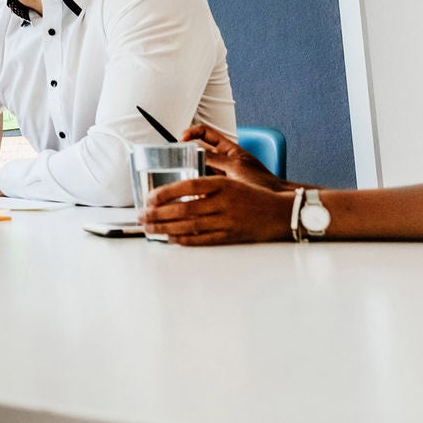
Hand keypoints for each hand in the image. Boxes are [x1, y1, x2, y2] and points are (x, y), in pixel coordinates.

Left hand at [141, 174, 295, 244]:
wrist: (281, 213)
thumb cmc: (254, 196)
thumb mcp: (231, 182)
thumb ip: (206, 187)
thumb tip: (176, 194)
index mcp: (222, 184)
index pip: (188, 185)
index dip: (166, 192)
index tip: (149, 197)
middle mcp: (224, 202)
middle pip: (184, 208)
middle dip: (158, 213)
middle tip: (142, 216)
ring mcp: (227, 221)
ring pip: (190, 225)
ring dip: (166, 228)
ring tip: (150, 229)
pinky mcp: (231, 236)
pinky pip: (203, 239)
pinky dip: (185, 240)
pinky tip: (171, 239)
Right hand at [183, 124, 291, 192]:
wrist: (274, 200)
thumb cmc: (263, 182)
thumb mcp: (236, 168)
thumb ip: (216, 160)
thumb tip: (195, 154)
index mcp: (228, 148)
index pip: (205, 132)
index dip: (192, 132)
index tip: (182, 138)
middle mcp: (222, 160)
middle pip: (198, 151)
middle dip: (186, 154)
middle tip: (177, 159)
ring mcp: (219, 174)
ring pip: (198, 168)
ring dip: (190, 171)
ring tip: (182, 175)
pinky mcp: (217, 188)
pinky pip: (202, 184)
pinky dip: (196, 186)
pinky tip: (192, 190)